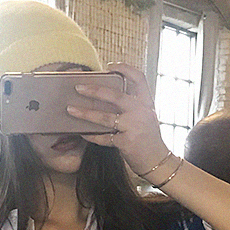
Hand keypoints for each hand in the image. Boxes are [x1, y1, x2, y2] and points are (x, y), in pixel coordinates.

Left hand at [64, 62, 172, 187]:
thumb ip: (133, 107)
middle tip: (78, 87)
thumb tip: (107, 98)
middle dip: (95, 90)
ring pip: (105, 117)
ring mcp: (134, 127)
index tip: (110, 66)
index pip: (139, 78)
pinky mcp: (126, 143)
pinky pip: (104, 138)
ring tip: (71, 109)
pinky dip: (92, 136)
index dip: (125, 69)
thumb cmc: (149, 140)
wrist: (158, 162)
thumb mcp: (147, 117)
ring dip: (85, 113)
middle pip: (116, 96)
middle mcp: (141, 112)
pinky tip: (82, 133)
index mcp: (147, 103)